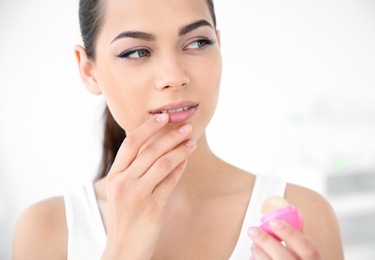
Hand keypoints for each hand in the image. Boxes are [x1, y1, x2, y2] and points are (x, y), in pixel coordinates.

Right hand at [102, 113, 196, 259]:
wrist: (124, 250)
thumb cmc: (125, 218)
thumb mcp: (123, 192)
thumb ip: (135, 171)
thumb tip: (159, 149)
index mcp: (114, 176)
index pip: (131, 143)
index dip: (148, 127)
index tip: (163, 116)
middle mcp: (123, 182)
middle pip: (149, 150)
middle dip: (170, 135)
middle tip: (186, 127)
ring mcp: (137, 195)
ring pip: (162, 163)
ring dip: (179, 150)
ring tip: (191, 142)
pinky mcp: (153, 207)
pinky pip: (169, 182)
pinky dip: (179, 169)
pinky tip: (186, 161)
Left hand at [248, 219, 320, 259]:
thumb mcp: (306, 256)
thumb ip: (298, 241)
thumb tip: (285, 215)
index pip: (308, 249)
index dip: (290, 233)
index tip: (273, 221)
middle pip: (285, 258)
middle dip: (267, 242)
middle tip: (253, 230)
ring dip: (259, 253)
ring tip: (253, 245)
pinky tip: (254, 258)